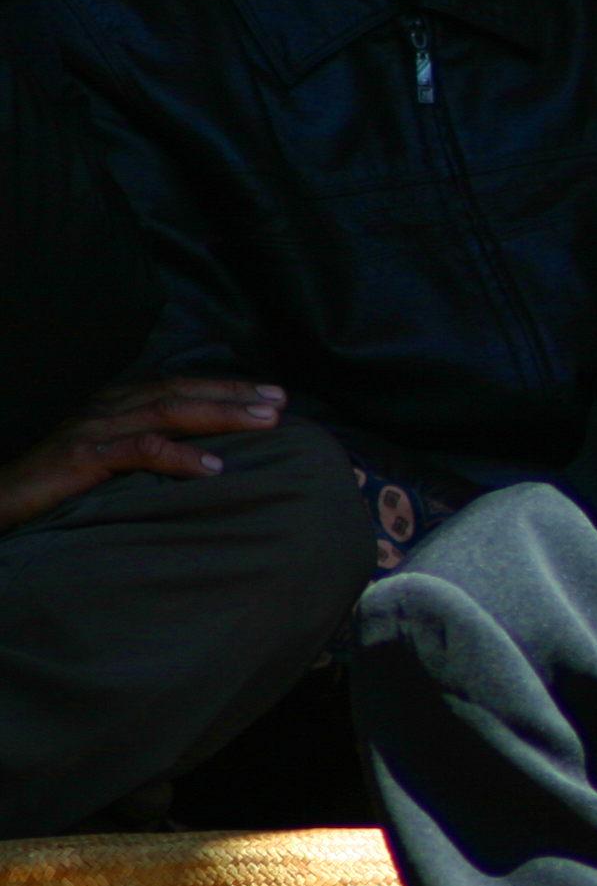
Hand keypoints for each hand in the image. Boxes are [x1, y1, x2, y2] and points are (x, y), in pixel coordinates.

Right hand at [0, 377, 287, 533]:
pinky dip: (180, 456)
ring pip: (167, 412)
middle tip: (280, 402)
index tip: (272, 394)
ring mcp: (94, 430)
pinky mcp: (82, 458)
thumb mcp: (110, 460)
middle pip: (180, 392)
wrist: (1, 499)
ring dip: (220, 416)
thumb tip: (209, 455)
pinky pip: (139, 451)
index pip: (180, 386)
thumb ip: (149, 448)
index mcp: (116, 405)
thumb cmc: (60, 484)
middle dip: (234, 395)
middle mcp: (107, 409)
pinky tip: (214, 466)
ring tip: (263, 423)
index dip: (227, 386)